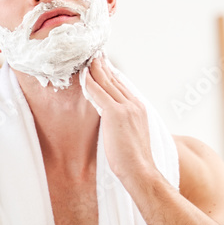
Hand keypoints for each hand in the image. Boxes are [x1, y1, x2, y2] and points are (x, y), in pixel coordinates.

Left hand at [82, 55, 158, 181]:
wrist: (140, 170)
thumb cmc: (134, 160)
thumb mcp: (131, 135)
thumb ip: (125, 123)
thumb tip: (115, 123)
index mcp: (139, 108)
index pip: (122, 86)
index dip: (111, 75)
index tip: (103, 66)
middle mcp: (134, 104)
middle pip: (115, 80)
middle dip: (103, 67)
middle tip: (94, 55)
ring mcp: (126, 107)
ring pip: (107, 83)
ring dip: (96, 69)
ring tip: (88, 59)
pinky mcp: (115, 113)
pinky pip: (99, 93)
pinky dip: (90, 82)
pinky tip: (83, 75)